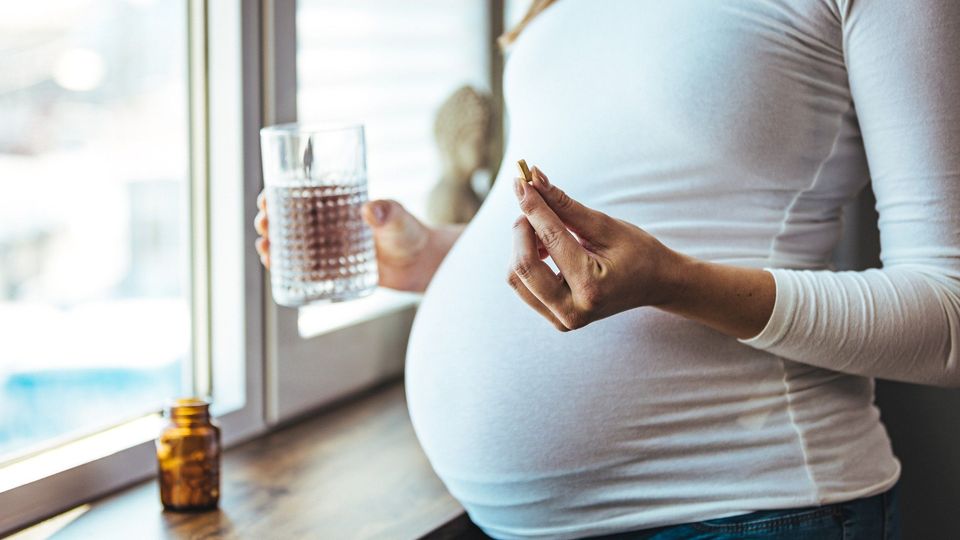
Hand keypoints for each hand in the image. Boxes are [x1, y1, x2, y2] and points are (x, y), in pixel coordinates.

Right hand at [254, 192, 453, 291]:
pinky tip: (275, 269)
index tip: (265, 199)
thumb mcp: (399, 218)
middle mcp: (329, 224)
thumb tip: (371, 210)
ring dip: (273, 244)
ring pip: (292, 244)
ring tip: (265, 249)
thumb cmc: (410, 233)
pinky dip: (287, 268)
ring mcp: (329, 248)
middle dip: (269, 220)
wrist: (421, 264)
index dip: (278, 195)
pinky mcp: (334, 270)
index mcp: (337, 204)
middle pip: (289, 219)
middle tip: (264, 225)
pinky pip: (304, 268)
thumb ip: (389, 212)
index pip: (300, 195)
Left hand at [507, 167, 687, 330]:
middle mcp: (573, 312)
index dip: (533, 207)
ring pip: (516, 277)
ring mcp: (562, 321)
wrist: (655, 284)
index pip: (550, 240)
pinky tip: (546, 249)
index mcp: (591, 288)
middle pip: (522, 266)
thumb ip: (565, 205)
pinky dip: (526, 260)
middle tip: (534, 205)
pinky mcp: (555, 319)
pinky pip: (523, 286)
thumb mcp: (605, 225)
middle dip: (522, 228)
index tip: (521, 182)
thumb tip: (534, 179)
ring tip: (546, 231)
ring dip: (522, 246)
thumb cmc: (637, 252)